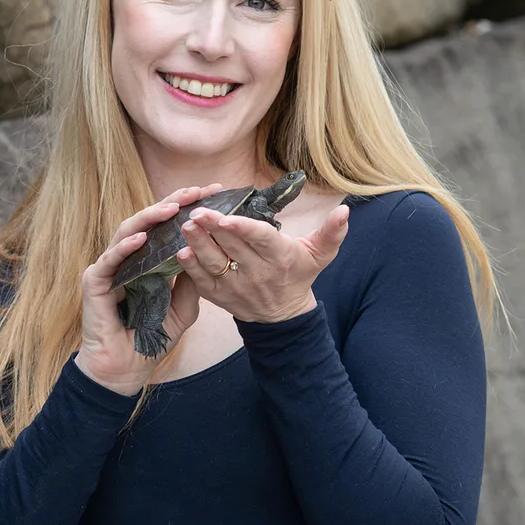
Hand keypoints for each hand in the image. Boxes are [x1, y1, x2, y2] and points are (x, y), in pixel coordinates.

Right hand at [76, 183, 222, 395]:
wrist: (125, 369)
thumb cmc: (150, 338)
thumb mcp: (184, 307)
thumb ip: (193, 281)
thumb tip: (206, 250)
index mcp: (148, 260)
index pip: (168, 226)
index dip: (188, 208)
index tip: (213, 194)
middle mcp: (128, 258)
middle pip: (149, 221)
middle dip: (173, 202)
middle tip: (198, 191)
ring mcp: (110, 268)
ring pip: (127, 231)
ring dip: (149, 217)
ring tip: (172, 207)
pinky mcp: (95, 282)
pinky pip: (109, 259)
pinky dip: (124, 247)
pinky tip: (142, 237)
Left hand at [174, 203, 350, 322]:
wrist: (283, 314)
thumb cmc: (299, 275)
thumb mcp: (320, 255)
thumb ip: (332, 233)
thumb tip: (345, 210)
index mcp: (280, 258)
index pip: (260, 240)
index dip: (242, 228)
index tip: (226, 216)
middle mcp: (257, 273)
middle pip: (232, 248)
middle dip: (213, 229)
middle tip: (196, 212)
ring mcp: (236, 287)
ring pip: (214, 264)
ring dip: (198, 245)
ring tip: (185, 227)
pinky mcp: (220, 296)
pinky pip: (202, 282)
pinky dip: (190, 268)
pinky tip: (180, 252)